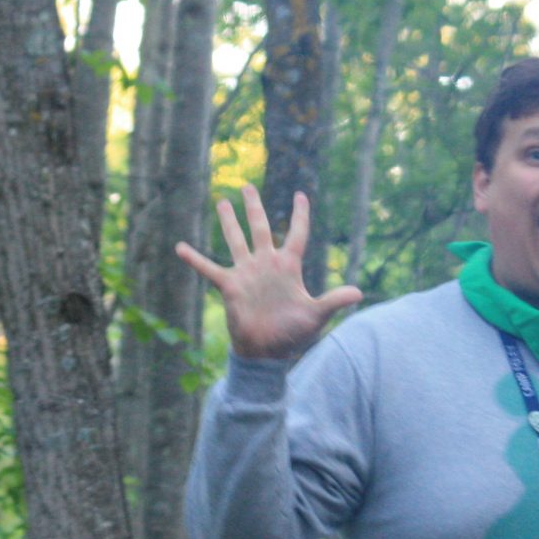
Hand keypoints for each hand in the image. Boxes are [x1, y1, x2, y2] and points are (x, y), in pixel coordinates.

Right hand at [175, 184, 361, 359]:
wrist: (266, 352)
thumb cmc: (292, 334)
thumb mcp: (316, 315)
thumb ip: (334, 301)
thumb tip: (359, 293)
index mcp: (288, 267)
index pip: (296, 234)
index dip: (300, 215)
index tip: (300, 195)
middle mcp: (266, 264)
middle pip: (261, 228)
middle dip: (254, 207)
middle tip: (247, 187)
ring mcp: (246, 273)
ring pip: (236, 240)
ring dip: (229, 222)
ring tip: (222, 201)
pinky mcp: (230, 286)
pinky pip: (208, 269)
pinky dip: (195, 259)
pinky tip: (180, 247)